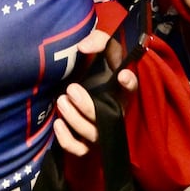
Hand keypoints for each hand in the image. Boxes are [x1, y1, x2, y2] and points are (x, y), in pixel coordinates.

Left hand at [53, 27, 137, 155]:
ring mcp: (99, 130)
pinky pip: (79, 150)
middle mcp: (113, 113)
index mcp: (120, 91)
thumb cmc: (94, 67)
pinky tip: (57, 123)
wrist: (76, 83)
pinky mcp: (85, 142)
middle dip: (88, 106)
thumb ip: (97, 40)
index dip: (129, 84)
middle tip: (71, 89)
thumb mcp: (100, 48)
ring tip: (61, 100)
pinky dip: (67, 140)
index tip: (121, 75)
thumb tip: (83, 47)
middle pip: (107, 119)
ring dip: (74, 119)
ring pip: (91, 134)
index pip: (132, 90)